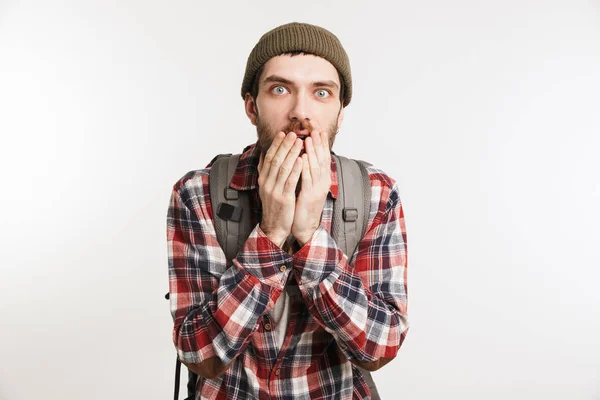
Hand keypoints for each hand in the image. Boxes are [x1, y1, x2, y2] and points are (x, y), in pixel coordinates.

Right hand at [257, 131, 303, 247]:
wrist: (274, 226)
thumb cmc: (275, 205)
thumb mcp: (267, 187)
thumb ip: (266, 171)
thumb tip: (264, 153)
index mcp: (263, 179)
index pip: (269, 157)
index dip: (276, 145)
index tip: (283, 133)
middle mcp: (267, 183)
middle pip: (276, 160)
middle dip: (285, 145)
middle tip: (294, 133)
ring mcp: (274, 191)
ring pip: (283, 168)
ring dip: (292, 153)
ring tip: (300, 142)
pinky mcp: (284, 198)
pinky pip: (290, 181)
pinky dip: (296, 169)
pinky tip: (301, 160)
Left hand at [292, 130, 331, 245]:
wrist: (305, 225)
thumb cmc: (304, 204)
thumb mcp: (308, 186)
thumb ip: (309, 172)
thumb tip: (306, 156)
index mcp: (322, 179)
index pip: (323, 157)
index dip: (321, 143)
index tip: (318, 129)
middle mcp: (322, 182)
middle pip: (322, 159)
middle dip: (318, 143)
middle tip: (315, 129)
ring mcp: (317, 189)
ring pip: (316, 167)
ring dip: (312, 152)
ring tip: (308, 139)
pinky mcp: (310, 196)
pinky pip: (308, 179)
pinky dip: (306, 167)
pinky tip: (303, 158)